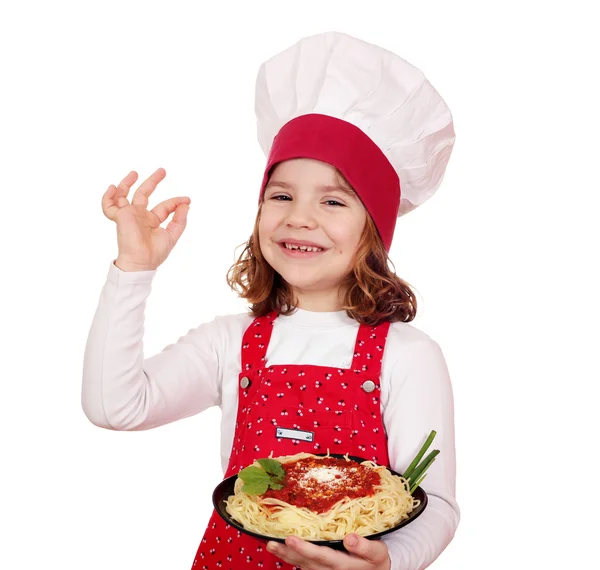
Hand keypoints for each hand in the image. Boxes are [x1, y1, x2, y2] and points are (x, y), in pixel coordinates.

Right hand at [101, 168, 190, 270]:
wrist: (141, 262)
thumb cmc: (155, 252)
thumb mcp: (172, 234)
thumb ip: (180, 219)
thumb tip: (187, 204)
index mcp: (152, 221)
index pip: (164, 207)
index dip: (175, 202)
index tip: (187, 199)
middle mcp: (140, 216)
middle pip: (144, 194)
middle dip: (153, 181)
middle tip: (162, 171)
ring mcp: (129, 215)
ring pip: (124, 195)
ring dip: (127, 183)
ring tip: (135, 173)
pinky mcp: (119, 217)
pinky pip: (108, 206)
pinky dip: (108, 197)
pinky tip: (113, 188)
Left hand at [266, 534, 390, 569]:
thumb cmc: (376, 561)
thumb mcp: (377, 553)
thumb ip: (364, 547)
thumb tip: (350, 537)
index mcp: (343, 565)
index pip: (321, 556)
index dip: (305, 549)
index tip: (291, 539)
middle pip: (306, 562)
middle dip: (288, 552)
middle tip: (272, 542)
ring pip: (301, 565)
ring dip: (285, 555)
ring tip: (270, 544)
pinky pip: (303, 566)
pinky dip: (290, 558)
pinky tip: (281, 548)